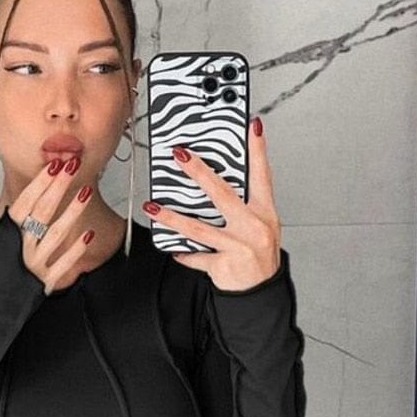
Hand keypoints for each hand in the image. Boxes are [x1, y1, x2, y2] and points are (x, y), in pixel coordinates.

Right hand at [0, 160, 94, 294]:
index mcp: (2, 237)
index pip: (25, 202)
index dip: (41, 182)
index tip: (53, 166)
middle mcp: (20, 249)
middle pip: (44, 211)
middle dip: (60, 187)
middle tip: (73, 166)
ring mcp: (33, 267)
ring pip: (57, 234)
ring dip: (73, 212)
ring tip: (86, 193)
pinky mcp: (42, 285)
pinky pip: (64, 265)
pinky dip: (76, 250)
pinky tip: (88, 236)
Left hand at [142, 117, 281, 290]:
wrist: (260, 291)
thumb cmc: (258, 255)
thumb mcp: (261, 226)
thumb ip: (244, 204)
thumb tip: (214, 182)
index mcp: (264, 212)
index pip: (261, 175)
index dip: (257, 150)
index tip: (251, 126)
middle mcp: (252, 227)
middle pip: (222, 194)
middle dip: (199, 173)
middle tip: (180, 155)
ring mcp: (237, 246)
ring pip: (198, 227)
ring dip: (172, 216)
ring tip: (153, 206)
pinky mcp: (222, 265)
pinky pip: (195, 256)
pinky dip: (182, 252)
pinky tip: (170, 247)